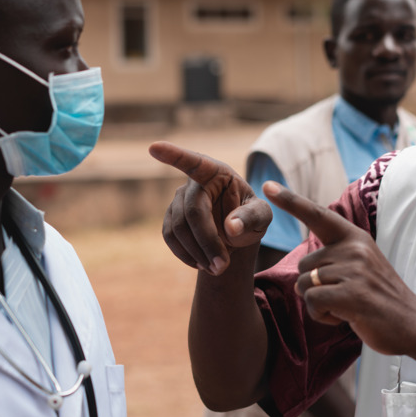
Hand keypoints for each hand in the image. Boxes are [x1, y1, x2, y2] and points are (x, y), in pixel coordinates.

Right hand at [149, 141, 272, 274]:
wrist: (236, 232)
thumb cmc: (251, 216)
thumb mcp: (262, 216)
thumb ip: (251, 217)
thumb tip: (231, 228)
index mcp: (217, 172)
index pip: (194, 162)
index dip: (174, 155)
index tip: (154, 147)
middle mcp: (193, 182)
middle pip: (192, 212)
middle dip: (206, 241)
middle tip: (223, 266)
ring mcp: (178, 200)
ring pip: (178, 228)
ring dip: (197, 252)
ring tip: (218, 268)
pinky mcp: (170, 218)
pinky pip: (170, 237)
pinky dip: (185, 254)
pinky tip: (202, 262)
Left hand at [264, 181, 415, 356]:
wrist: (414, 323)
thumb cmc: (380, 299)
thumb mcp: (361, 267)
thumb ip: (336, 259)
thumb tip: (302, 276)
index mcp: (355, 238)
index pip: (318, 215)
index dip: (291, 201)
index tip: (267, 187)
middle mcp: (354, 248)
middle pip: (304, 266)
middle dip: (315, 287)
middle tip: (345, 297)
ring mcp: (354, 270)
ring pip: (306, 285)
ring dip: (319, 304)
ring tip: (348, 307)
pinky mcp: (352, 294)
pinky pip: (313, 302)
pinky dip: (322, 315)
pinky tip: (345, 317)